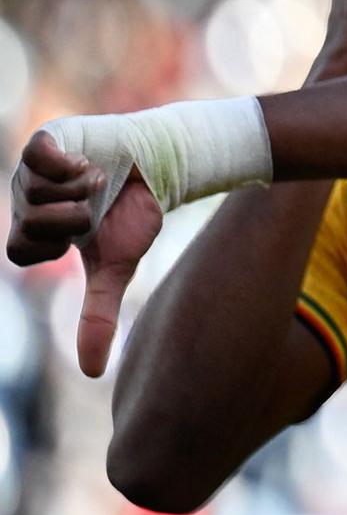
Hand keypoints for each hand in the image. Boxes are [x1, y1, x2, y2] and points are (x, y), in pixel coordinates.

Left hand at [8, 132, 164, 377]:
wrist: (160, 170)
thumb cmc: (132, 218)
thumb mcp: (115, 269)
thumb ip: (97, 314)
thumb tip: (92, 374)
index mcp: (35, 228)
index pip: (18, 249)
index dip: (53, 247)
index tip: (80, 239)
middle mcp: (27, 197)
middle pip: (28, 222)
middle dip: (72, 221)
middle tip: (93, 209)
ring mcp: (35, 168)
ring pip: (37, 192)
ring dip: (80, 193)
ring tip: (98, 181)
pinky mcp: (50, 139)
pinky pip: (41, 156)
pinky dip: (72, 167)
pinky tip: (90, 164)